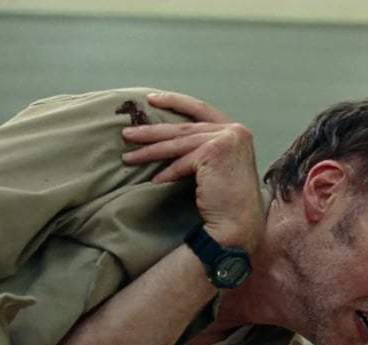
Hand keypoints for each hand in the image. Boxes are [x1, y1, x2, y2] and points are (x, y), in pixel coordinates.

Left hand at [121, 92, 263, 251]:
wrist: (240, 221)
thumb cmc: (230, 198)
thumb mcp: (219, 163)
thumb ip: (205, 146)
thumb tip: (170, 138)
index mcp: (238, 131)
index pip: (201, 108)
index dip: (175, 101)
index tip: (152, 99)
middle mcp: (235, 131)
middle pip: (184, 128)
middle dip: (152, 131)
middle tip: (127, 133)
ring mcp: (226, 140)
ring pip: (179, 144)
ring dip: (150, 150)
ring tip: (128, 157)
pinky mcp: (214, 153)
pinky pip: (182, 162)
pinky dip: (167, 172)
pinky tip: (155, 181)